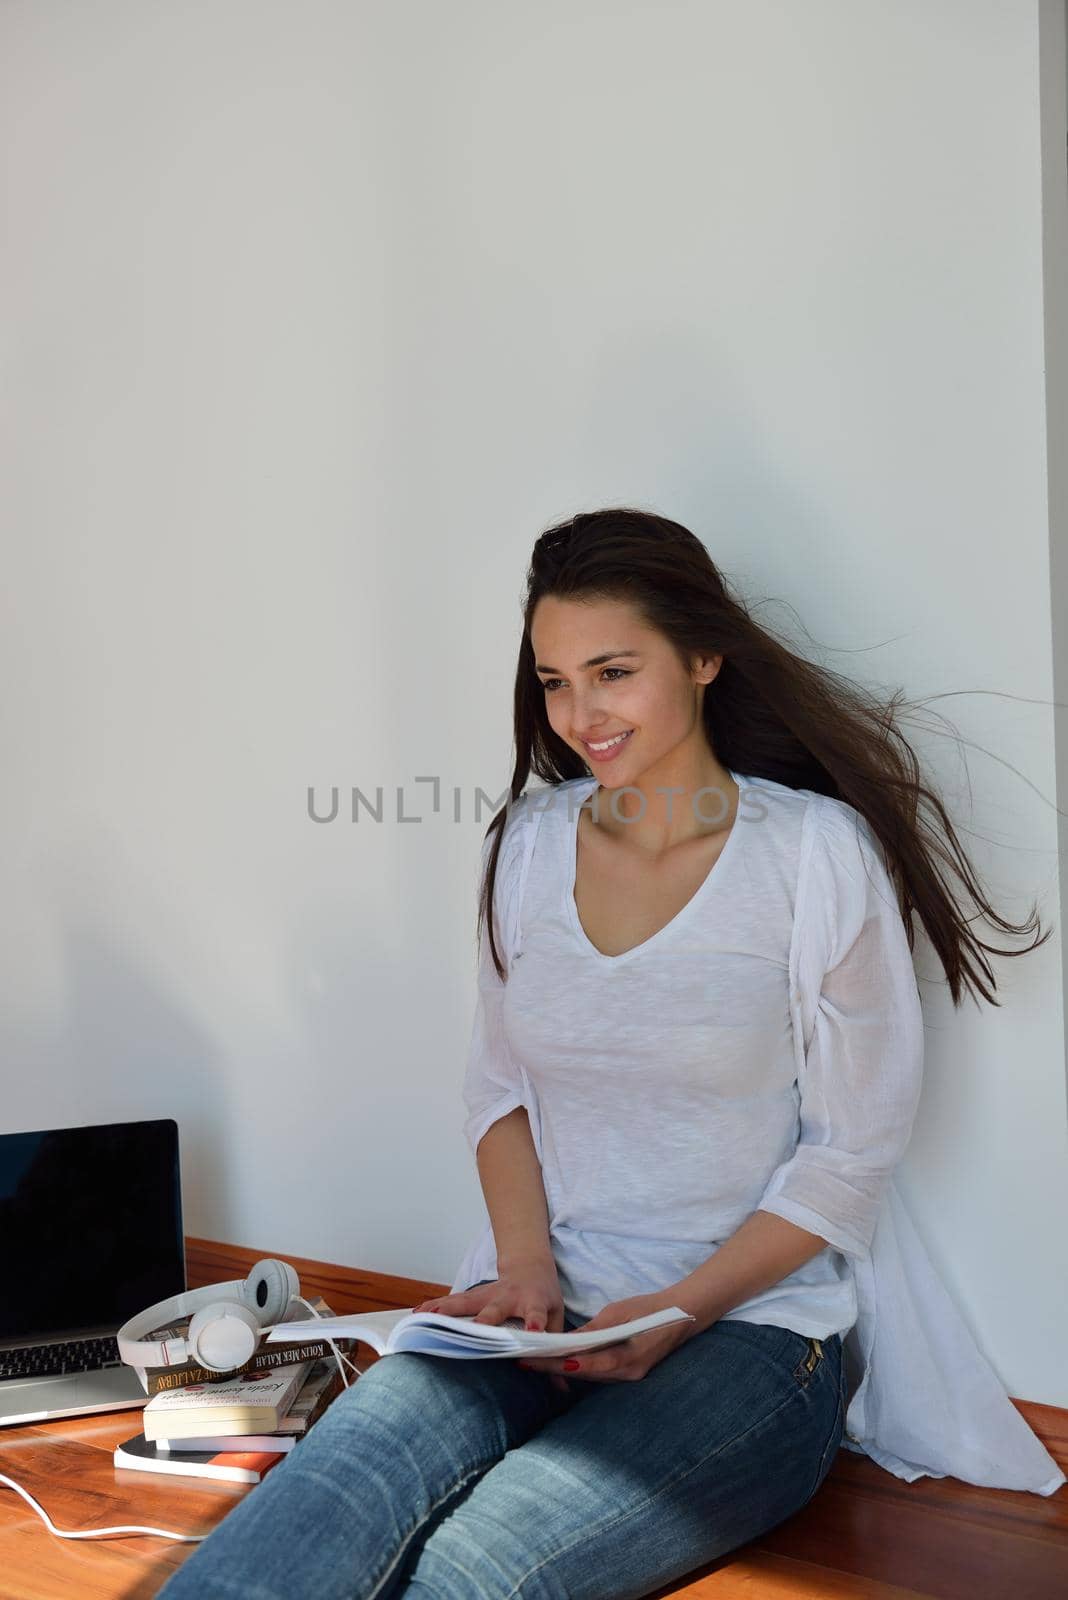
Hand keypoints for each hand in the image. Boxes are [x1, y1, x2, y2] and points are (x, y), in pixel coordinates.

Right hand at [412, 1260, 572, 1393]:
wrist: (530, 1266)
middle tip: (475, 1330)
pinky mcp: (474, 1294)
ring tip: (426, 1319)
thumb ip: (557, 1350)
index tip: (534, 1330)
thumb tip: (563, 1389)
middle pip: (495, 1309)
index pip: (537, 1314)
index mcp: (534, 1302)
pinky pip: (453, 1301)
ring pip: (467, 1302)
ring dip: (447, 1311)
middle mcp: (509, 1296)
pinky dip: (435, 1307)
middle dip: (484, 1320)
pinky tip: (417, 1315)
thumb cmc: (544, 1298)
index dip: (535, 1323)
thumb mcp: (556, 1320)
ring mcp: (489, 1293)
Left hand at [514, 1290, 699, 1384]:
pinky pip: (600, 1373)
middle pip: (585, 1374)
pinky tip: (563, 1362)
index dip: (558, 1365)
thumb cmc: (650, 1309)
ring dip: (565, 1369)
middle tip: (526, 1361)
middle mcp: (628, 1374)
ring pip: (591, 1376)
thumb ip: (594, 1330)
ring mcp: (630, 1376)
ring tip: (537, 1361)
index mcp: (627, 1359)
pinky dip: (581, 1367)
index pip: (585, 1365)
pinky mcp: (630, 1372)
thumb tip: (567, 1342)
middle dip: (555, 1368)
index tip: (534, 1360)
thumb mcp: (619, 1313)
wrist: (682, 1314)